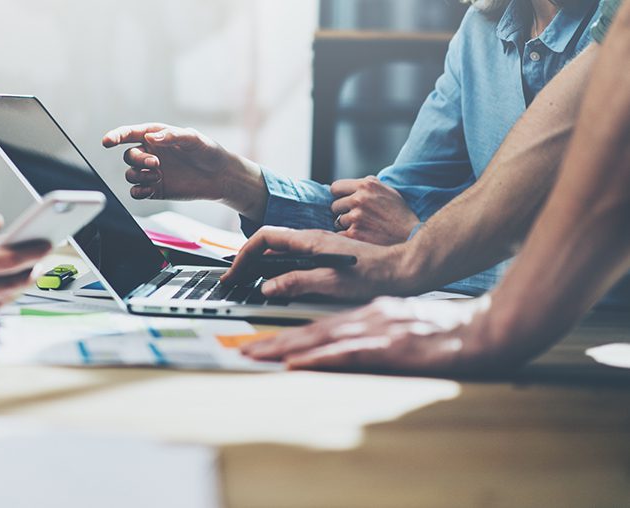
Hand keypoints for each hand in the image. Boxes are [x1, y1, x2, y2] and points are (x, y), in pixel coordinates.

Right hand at [102, 123, 266, 220]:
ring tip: (158, 176)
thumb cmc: (207, 152)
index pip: (130, 134)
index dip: (116, 136)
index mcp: (156, 137)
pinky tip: (150, 189)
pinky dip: (138, 192)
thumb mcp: (193, 139)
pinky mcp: (155, 189)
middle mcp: (151, 153)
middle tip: (157, 164)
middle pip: (129, 156)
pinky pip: (136, 192)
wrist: (219, 176)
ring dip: (140, 176)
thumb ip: (171, 136)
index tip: (107, 141)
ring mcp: (152, 172)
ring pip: (130, 174)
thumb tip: (150, 137)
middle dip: (139, 160)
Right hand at [221, 226, 411, 300]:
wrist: (405, 269)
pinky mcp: (327, 257)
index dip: (245, 254)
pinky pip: (294, 259)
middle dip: (248, 260)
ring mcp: (320, 248)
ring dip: (261, 265)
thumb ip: (298, 281)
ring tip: (248, 282)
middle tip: (235, 280)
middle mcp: (313, 240)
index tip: (235, 272)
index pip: (266, 239)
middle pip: (270, 245)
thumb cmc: (375, 274)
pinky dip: (278, 268)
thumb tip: (269, 287)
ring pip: (281, 251)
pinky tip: (279, 282)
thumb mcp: (333, 282)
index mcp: (310, 241)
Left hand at [242, 296, 513, 375]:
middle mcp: (372, 317)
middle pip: (315, 329)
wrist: (489, 328)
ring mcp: (380, 330)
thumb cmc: (456, 330)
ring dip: (286, 348)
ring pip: (322, 339)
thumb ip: (385, 335)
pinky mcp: (392, 347)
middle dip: (277, 340)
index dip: (295, 335)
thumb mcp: (413, 326)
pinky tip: (298, 363)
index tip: (269, 344)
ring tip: (257, 354)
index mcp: (376, 313)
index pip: (326, 325)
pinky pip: (347, 353)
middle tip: (247, 349)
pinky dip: (318, 358)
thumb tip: (364, 348)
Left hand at [330, 176, 418, 245]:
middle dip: (343, 211)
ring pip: (338, 221)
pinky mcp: (354, 234)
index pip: (335, 187)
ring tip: (363, 227)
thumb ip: (369, 184)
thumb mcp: (387, 190)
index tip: (343, 201)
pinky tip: (361, 236)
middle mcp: (359, 199)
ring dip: (347, 225)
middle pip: (334, 206)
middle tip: (356, 217)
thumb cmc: (399, 213)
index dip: (339, 195)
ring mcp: (355, 217)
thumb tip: (352, 184)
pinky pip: (340, 235)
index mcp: (366, 185)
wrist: (409, 235)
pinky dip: (347, 237)